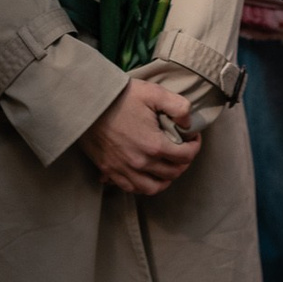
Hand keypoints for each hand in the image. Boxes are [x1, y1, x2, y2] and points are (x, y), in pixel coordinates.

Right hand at [79, 79, 201, 195]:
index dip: (194, 146)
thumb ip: (179, 107)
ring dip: (165, 180)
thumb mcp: (154, 93)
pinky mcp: (109, 171)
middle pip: (172, 173)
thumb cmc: (120, 96)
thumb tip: (188, 123)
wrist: (87, 102)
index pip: (185, 156)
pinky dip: (143, 185)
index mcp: (154, 145)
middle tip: (183, 150)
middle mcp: (141, 163)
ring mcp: (124, 170)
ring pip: (153, 188)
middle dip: (183, 163)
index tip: (193, 137)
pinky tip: (146, 175)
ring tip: (167, 168)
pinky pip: (131, 188)